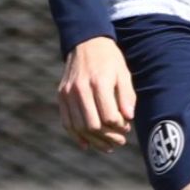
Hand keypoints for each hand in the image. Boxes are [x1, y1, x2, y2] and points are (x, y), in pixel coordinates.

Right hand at [58, 36, 135, 152]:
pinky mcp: (61, 96)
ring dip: (94, 141)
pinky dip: (76, 136)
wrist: (85, 42)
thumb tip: (128, 118)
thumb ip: (127, 95)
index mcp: (99, 82)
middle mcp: (80, 89)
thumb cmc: (109, 60)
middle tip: (120, 141)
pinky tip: (87, 144)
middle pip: (92, 125)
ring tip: (108, 146)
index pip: (109, 116)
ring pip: (78, 127)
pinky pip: (66, 122)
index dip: (120, 127)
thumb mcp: (124, 73)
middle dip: (108, 137)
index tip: (126, 128)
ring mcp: (68, 93)